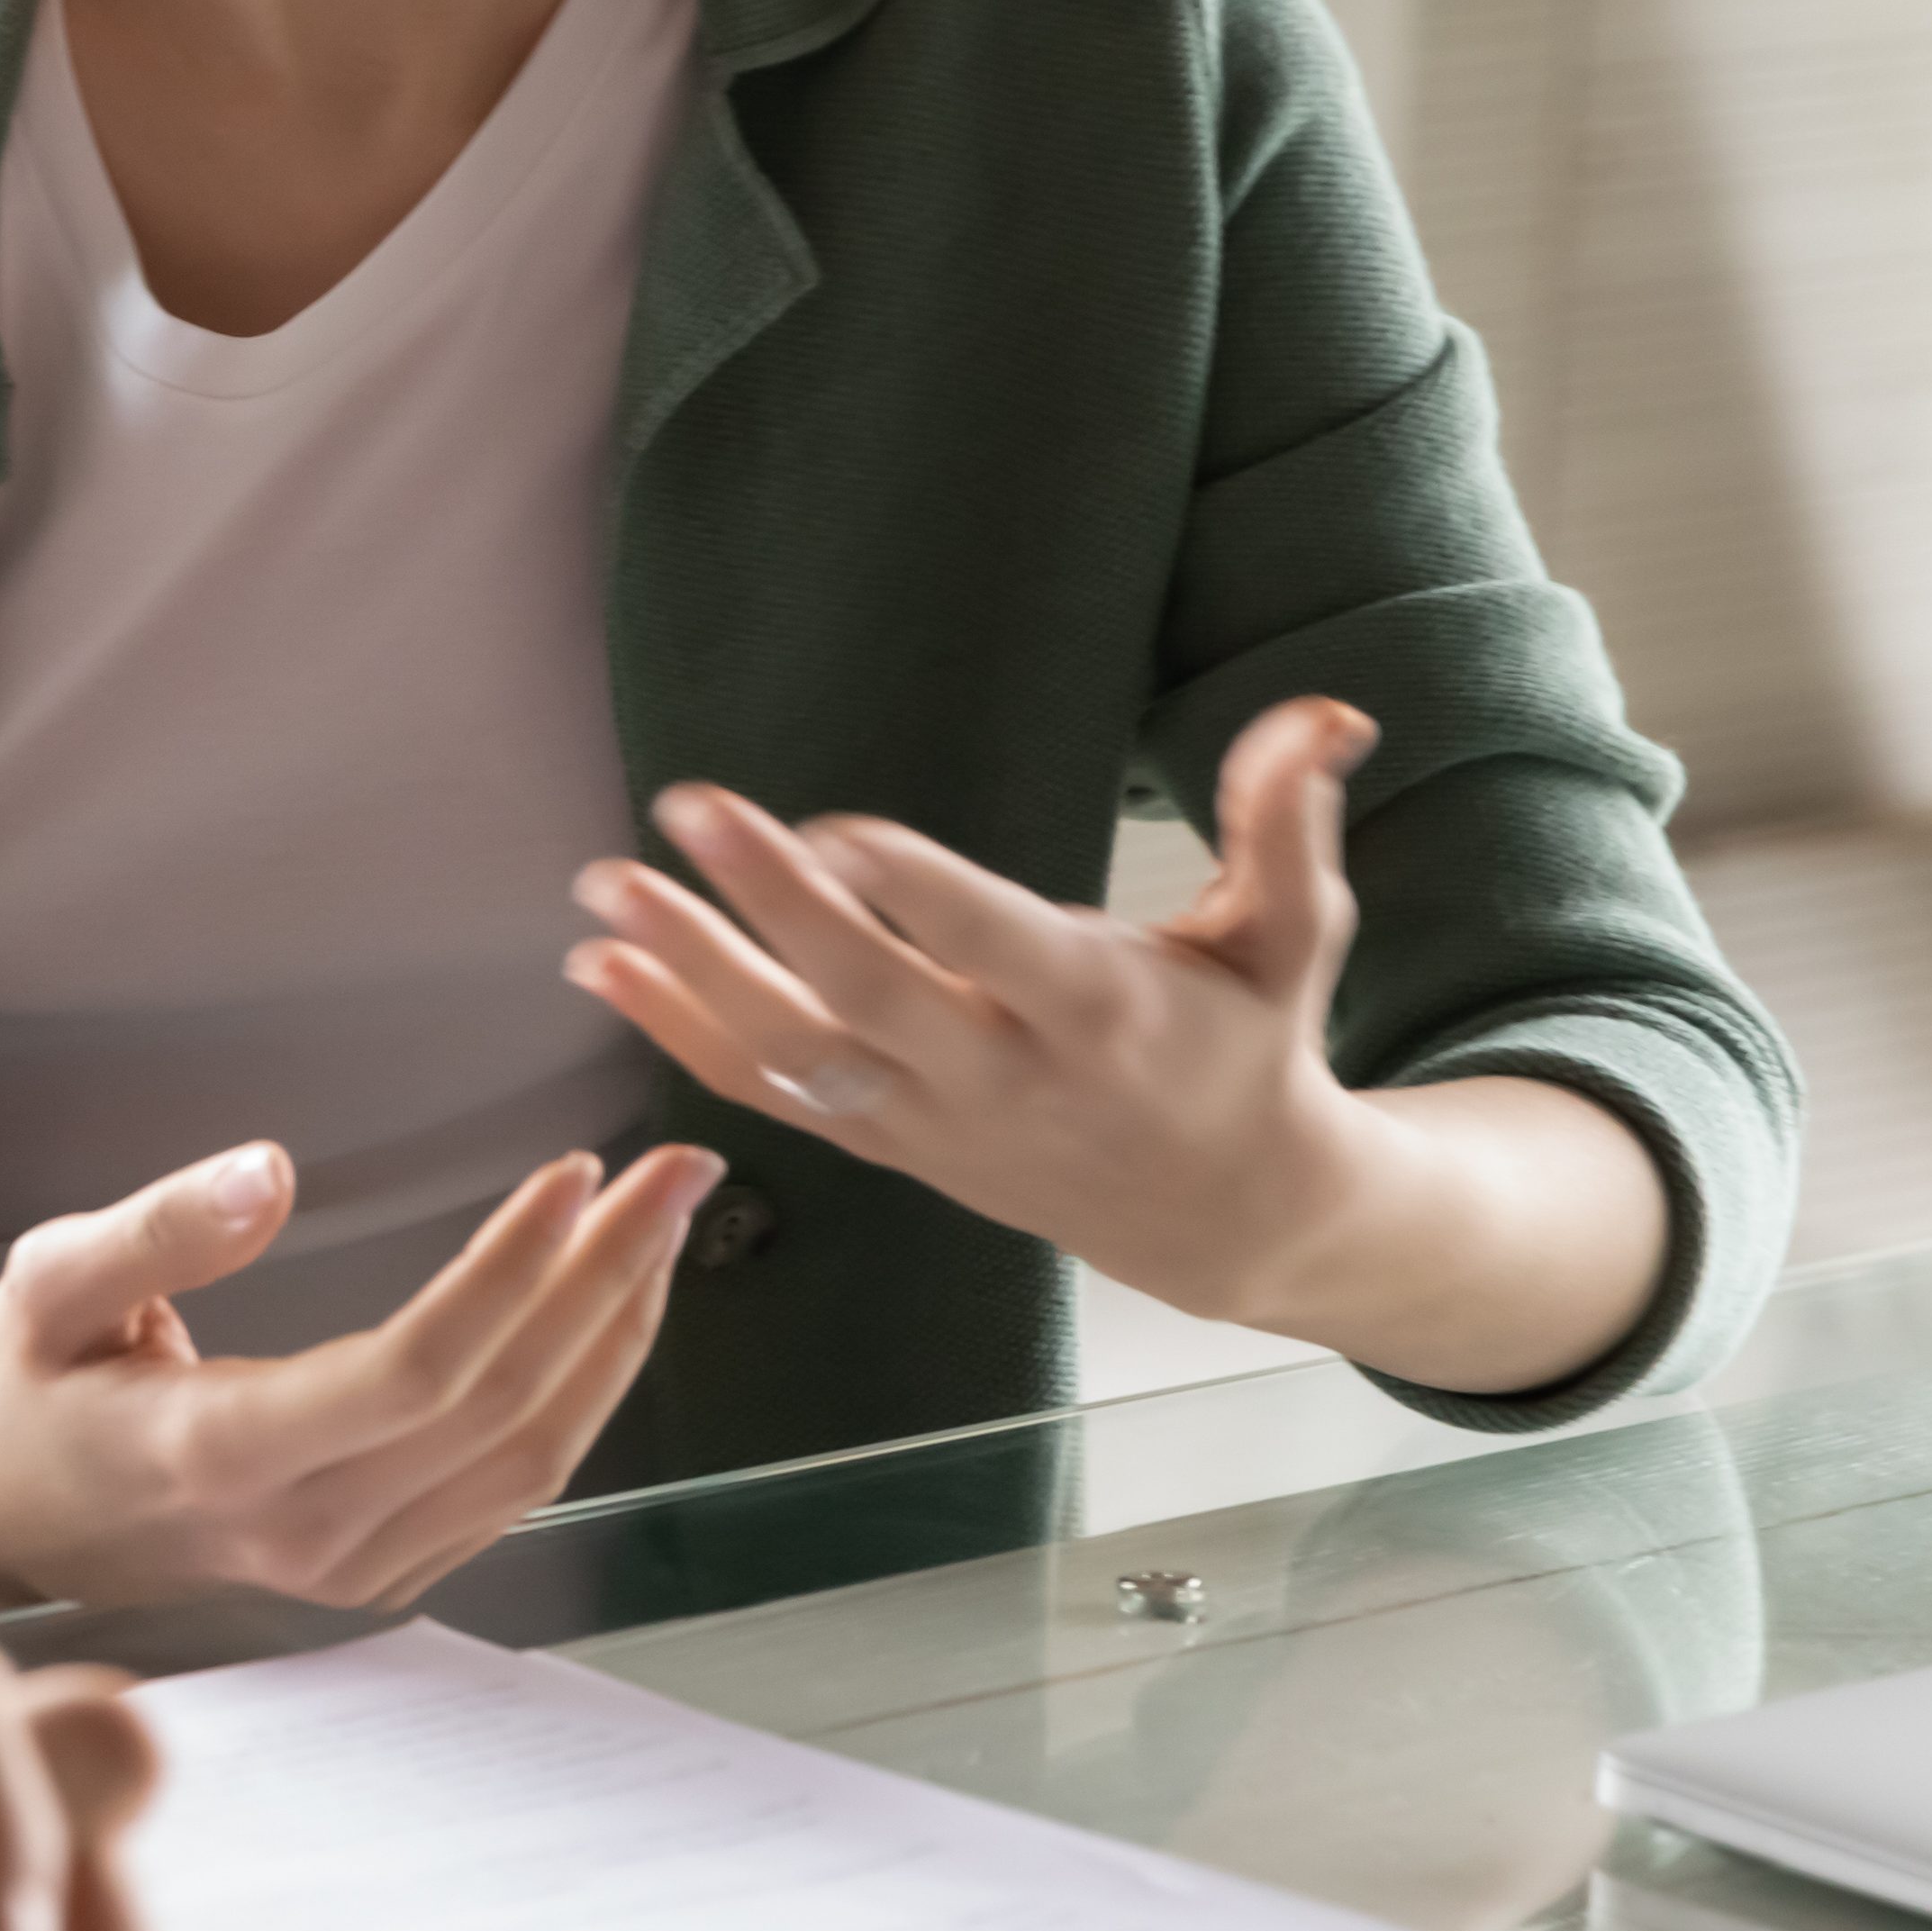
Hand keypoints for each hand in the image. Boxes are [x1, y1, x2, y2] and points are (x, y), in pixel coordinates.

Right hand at [0, 1132, 721, 1617]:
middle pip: (501, 1408)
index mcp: (218, 1455)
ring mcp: (352, 1572)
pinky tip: (609, 1304)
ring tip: (662, 1219)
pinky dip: (584, 1389)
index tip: (573, 1171)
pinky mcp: (383, 1576)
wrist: (8, 1524)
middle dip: (605, 1277)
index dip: (509, 1274)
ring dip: (615, 1330)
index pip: (412, 1372)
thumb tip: (272, 1170)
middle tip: (676, 1166)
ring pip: (531, 1455)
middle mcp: (303, 1533)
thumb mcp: (46, 1284)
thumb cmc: (29, 1387)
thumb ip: (156, 1231)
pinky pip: (515, 1484)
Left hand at [567, 699, 1390, 1325]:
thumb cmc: (1251, 1047)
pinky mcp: (888, 1148)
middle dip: (768, 910)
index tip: (837, 827)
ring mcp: (934, 1125)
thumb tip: (1327, 713)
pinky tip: (604, 964)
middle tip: (684, 809)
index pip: (999, 952)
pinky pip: (766, 1096)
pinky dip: (679, 1033)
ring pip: (794, 1058)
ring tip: (603, 886)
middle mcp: (1006, 1079)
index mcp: (1103, 1016)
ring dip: (690, 972)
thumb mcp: (1291, 939)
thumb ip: (1287, 823)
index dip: (920, 897)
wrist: (1228, 1217)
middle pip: (869, 1002)